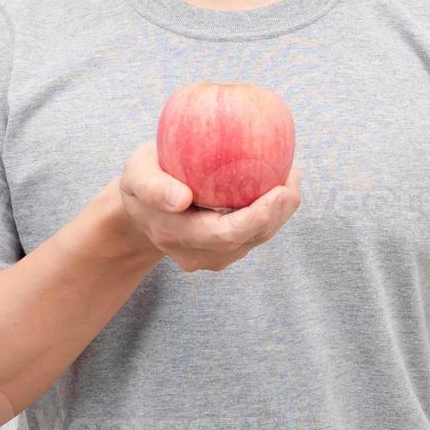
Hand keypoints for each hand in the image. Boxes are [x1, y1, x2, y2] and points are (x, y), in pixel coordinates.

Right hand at [116, 141, 301, 272]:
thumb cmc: (142, 180)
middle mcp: (197, 252)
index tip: (278, 191)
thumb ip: (153, 187)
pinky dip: (273, 210)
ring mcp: (213, 254)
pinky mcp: (226, 249)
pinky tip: (282, 181)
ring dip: (280, 211)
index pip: (222, 235)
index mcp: (175, 234)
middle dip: (278, 213)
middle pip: (247, 239)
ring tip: (293, 174)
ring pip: (256, 238)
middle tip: (293, 177)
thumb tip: (181, 199)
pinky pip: (255, 233)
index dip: (255, 219)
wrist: (142, 210)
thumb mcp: (136, 175)